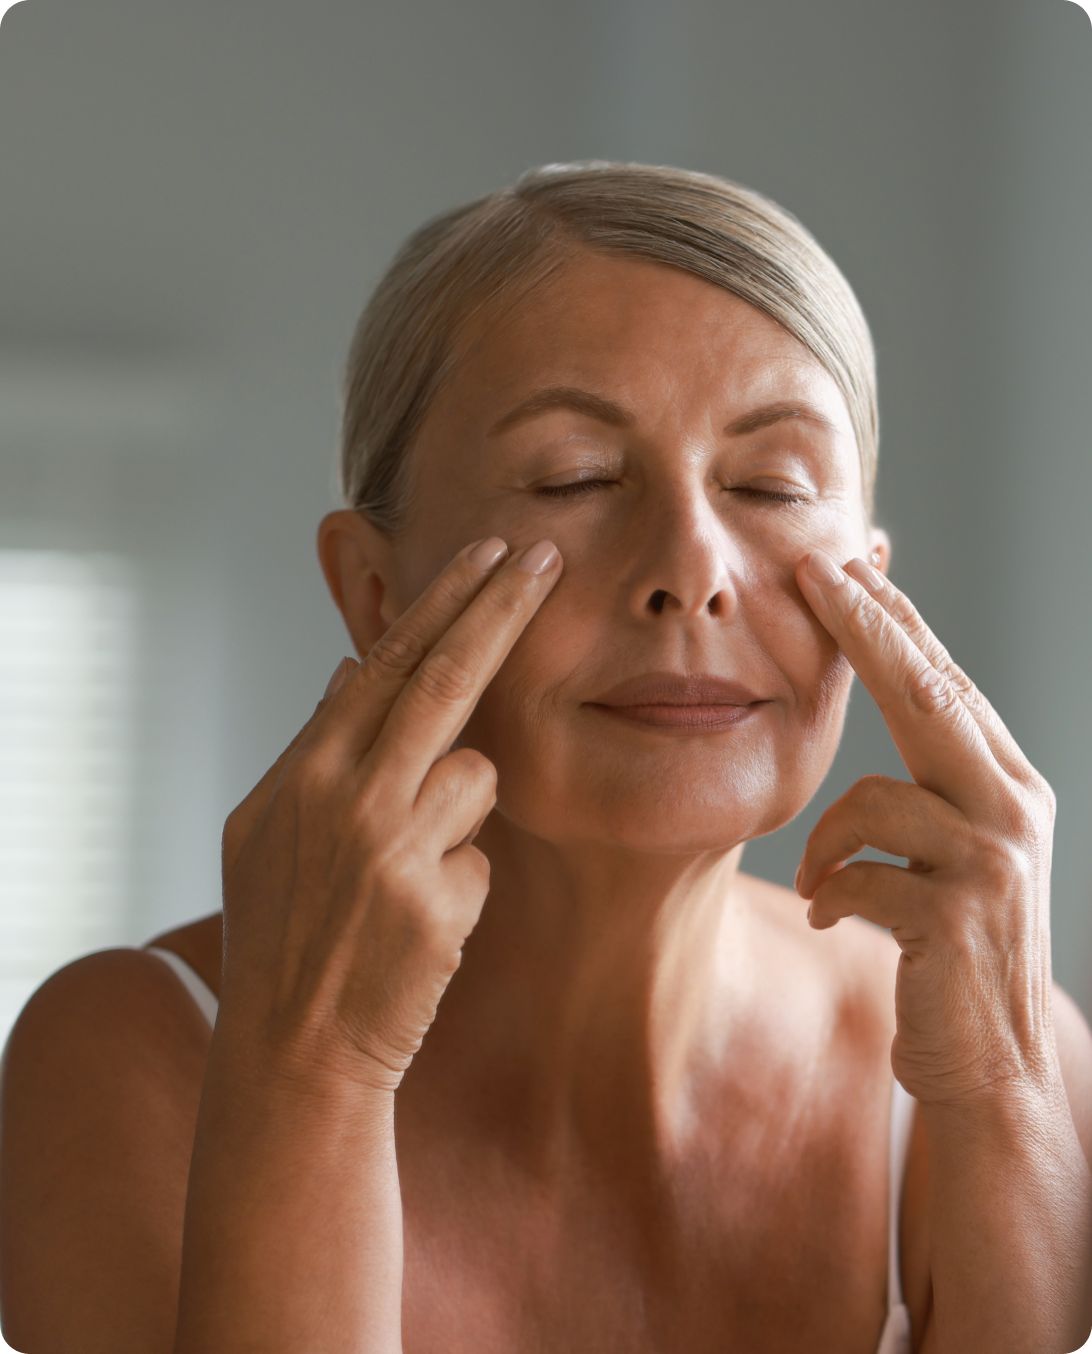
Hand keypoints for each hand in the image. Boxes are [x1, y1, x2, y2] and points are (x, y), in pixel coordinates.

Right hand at [217, 534, 562, 1093]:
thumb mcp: (268, 832)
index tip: (488, 553)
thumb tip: (355, 671)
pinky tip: (413, 926)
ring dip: (457, 812)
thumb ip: (315, 747)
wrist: (292, 1051)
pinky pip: (480, 857)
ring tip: (401, 875)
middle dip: (500, 609)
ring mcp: (395, 849)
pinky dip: (458, 880)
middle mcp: (348, 797)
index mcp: (304, 772)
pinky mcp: (439, 902)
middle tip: (545, 555)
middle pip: (443, 679)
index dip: (443, 602)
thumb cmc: (282, 933)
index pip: (387, 663)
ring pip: (477, 777)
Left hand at [792, 548, 1060, 1109]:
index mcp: (1008, 787)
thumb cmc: (953, 954)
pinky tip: (831, 916)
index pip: (946, 685)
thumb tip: (869, 733)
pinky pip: (860, 877)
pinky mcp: (958, 916)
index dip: (894, 623)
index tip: (847, 567)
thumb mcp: (951, 858)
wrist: (992, 1069)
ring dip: (827, 839)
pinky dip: (831, 892)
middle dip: (866, 629)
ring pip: (876, 797)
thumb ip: (923, 793)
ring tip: (816, 877)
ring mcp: (993, 861)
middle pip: (930, 696)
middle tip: (813, 572)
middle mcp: (1014, 810)